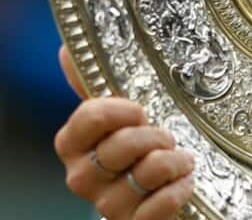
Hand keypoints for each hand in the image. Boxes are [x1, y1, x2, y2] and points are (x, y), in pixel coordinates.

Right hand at [54, 45, 195, 219]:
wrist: (160, 190)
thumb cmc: (140, 145)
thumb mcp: (122, 111)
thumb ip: (96, 82)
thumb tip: (66, 47)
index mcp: (74, 143)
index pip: (88, 118)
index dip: (120, 110)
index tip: (140, 109)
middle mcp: (82, 176)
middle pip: (119, 147)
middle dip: (153, 136)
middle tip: (168, 135)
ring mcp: (106, 205)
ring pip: (143, 175)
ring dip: (173, 162)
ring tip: (182, 158)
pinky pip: (157, 208)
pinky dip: (178, 191)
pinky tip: (185, 182)